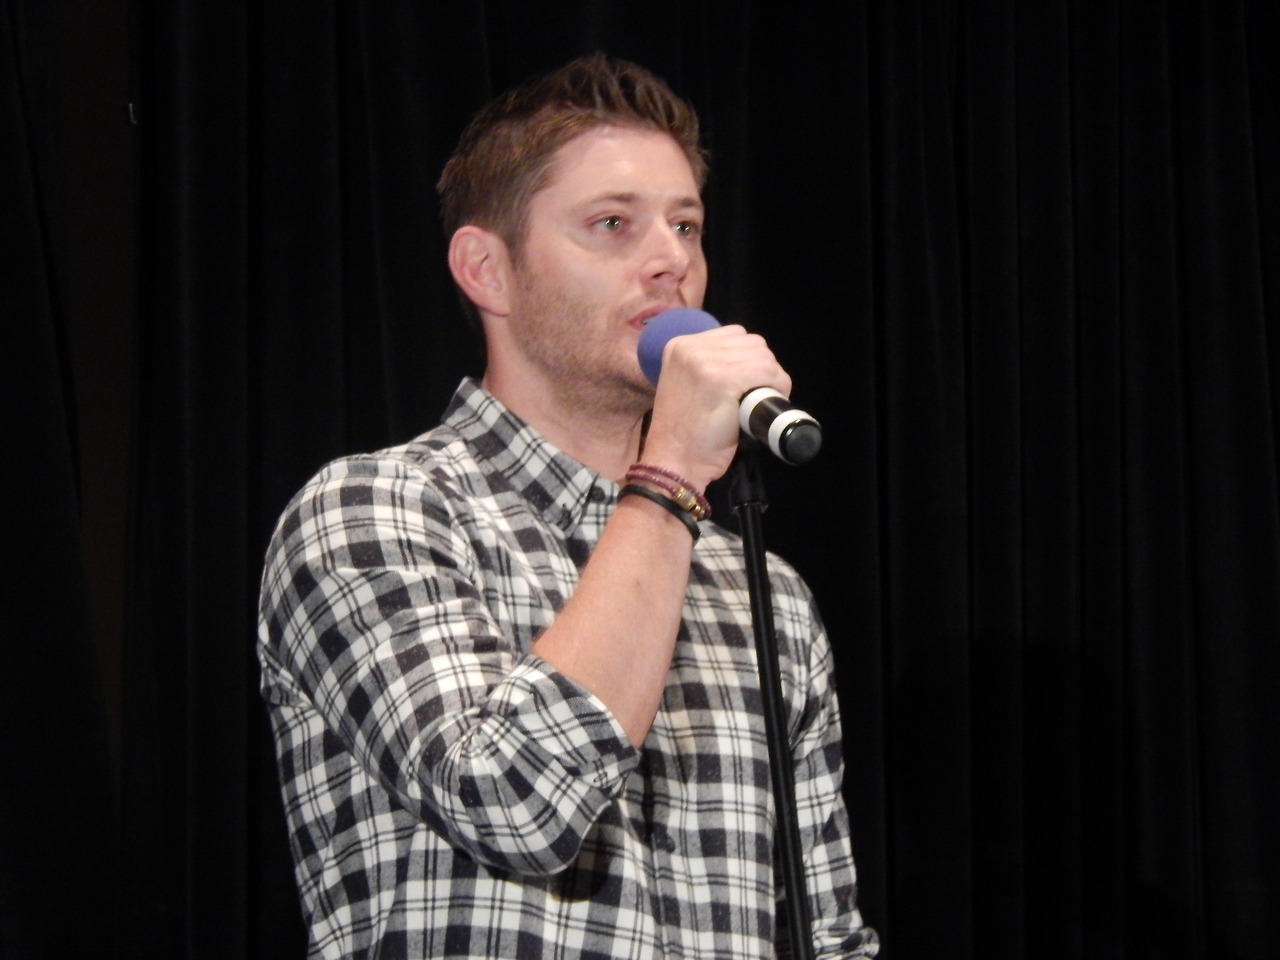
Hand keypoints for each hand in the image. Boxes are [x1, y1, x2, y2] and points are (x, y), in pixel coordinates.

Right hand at [641, 324, 791, 489]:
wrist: (673, 462)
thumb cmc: (684, 434)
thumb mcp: (687, 386)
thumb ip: (707, 367)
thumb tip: (745, 361)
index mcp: (679, 345)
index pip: (733, 335)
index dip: (749, 359)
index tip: (749, 383)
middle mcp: (689, 347)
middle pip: (751, 342)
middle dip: (761, 367)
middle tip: (757, 394)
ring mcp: (705, 361)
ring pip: (762, 355)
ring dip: (771, 376)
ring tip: (760, 399)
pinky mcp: (722, 378)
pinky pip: (766, 371)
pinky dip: (777, 385)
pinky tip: (770, 400)